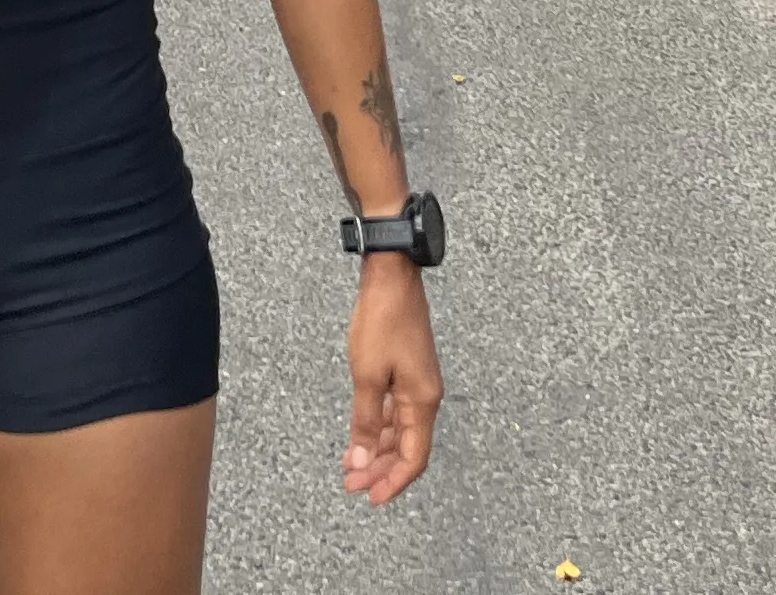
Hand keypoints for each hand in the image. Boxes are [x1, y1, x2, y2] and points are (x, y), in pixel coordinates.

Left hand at [343, 258, 440, 504]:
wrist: (391, 276)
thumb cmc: (382, 321)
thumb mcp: (367, 376)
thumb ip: (364, 422)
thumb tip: (360, 461)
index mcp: (422, 402)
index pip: (413, 457)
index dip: (393, 482)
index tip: (370, 498)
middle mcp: (425, 397)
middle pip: (406, 448)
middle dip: (379, 470)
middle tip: (351, 485)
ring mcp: (416, 384)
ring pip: (398, 431)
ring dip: (375, 450)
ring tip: (350, 466)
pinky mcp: (406, 372)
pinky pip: (394, 412)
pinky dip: (377, 427)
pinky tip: (359, 436)